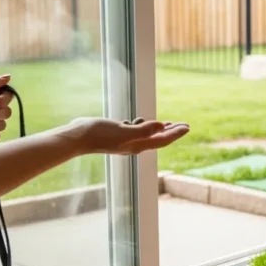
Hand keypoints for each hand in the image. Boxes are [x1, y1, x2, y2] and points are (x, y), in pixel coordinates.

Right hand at [71, 117, 189, 154]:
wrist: (78, 137)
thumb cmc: (100, 134)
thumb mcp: (124, 131)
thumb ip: (144, 130)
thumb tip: (162, 127)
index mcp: (138, 144)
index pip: (163, 139)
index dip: (176, 133)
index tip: (187, 127)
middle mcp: (133, 144)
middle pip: (158, 138)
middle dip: (172, 132)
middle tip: (184, 125)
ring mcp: (124, 140)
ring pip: (147, 135)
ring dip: (159, 129)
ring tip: (169, 124)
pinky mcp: (116, 134)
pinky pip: (134, 131)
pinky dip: (142, 126)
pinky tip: (141, 121)